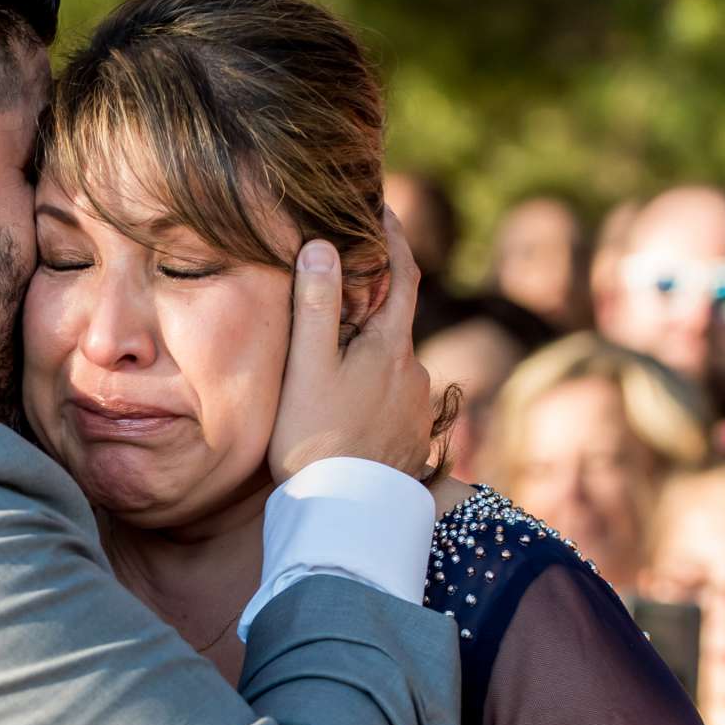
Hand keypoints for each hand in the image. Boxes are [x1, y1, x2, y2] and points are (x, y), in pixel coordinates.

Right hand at [268, 208, 434, 482]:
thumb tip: (323, 245)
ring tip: (330, 366)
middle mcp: (415, 373)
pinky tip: (344, 410)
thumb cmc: (314, 439)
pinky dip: (372, 392)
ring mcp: (417, 410)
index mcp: (391, 347)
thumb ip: (314, 305)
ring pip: (392, 366)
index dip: (393, 238)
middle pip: (394, 323)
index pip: (403, 275)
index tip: (380, 209)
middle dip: (370, 305)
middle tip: (334, 293)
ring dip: (368, 357)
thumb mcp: (306, 367)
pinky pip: (393, 401)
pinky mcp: (412, 441)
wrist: (343, 515)